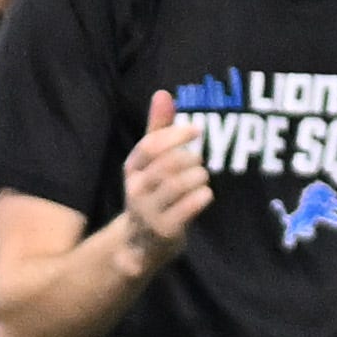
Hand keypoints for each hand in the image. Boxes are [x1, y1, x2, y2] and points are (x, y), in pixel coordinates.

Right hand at [116, 87, 212, 268]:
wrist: (143, 243)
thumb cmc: (153, 193)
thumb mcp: (151, 162)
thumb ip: (158, 129)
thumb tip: (163, 93)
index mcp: (131, 168)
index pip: (150, 145)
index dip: (175, 134)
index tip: (197, 130)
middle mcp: (135, 189)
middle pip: (167, 164)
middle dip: (191, 159)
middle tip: (199, 163)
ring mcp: (148, 211)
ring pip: (178, 185)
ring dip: (198, 177)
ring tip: (201, 178)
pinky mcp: (164, 230)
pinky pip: (187, 208)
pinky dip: (201, 196)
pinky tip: (204, 195)